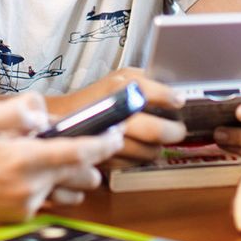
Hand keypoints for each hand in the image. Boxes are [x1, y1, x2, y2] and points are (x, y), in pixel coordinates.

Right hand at [0, 93, 120, 223]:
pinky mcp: (22, 216)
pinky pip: (50, 197)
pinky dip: (52, 183)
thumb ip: (15, 109)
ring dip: (73, 172)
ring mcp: (27, 205)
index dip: (104, 142)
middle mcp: (30, 187)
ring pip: (70, 188)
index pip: (79, 152)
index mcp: (23, 160)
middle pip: (84, 173)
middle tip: (87, 138)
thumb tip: (42, 113)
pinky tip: (34, 170)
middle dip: (93, 156)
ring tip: (55, 154)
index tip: (116, 132)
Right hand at [51, 68, 186, 164]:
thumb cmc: (95, 96)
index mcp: (122, 90)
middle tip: (178, 130)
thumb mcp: (120, 77)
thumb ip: (147, 79)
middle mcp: (117, 114)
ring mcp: (110, 139)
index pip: (157, 95)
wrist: (62, 116)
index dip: (172, 99)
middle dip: (174, 132)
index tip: (178, 102)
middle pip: (157, 131)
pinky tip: (139, 148)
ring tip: (156, 140)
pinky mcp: (105, 157)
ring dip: (157, 148)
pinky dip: (140, 158)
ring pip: (148, 152)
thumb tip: (174, 90)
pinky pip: (133, 163)